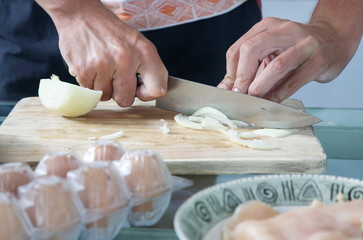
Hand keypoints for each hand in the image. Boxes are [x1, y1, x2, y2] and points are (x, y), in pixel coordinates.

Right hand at [54, 0, 167, 106]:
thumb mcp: (137, 43)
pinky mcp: (84, 69)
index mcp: (144, 52)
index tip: (139, 89)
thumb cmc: (110, 31)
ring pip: (105, 96)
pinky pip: (89, 90)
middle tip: (115, 77)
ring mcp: (104, 65)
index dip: (147, 94)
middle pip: (126, 100)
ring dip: (102, 86)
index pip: (158, 89)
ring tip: (101, 67)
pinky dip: (89, 82)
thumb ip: (147, 67)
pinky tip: (91, 66)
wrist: (80, 15)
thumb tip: (149, 92)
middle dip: (120, 93)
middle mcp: (126, 58)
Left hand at [218, 17, 348, 101]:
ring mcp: (305, 43)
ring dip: (260, 85)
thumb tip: (227, 87)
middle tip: (238, 94)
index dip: (230, 72)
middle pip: (252, 50)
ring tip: (253, 97)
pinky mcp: (319, 59)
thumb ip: (251, 67)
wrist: (334, 41)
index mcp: (267, 27)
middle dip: (242, 76)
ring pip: (276, 65)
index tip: (227, 89)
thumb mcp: (271, 51)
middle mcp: (285, 30)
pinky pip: (295, 80)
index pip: (239, 48)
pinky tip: (271, 101)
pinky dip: (280, 94)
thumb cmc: (298, 48)